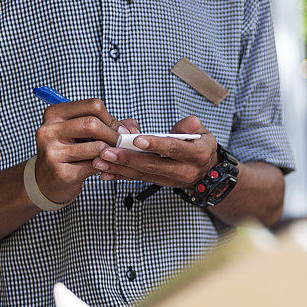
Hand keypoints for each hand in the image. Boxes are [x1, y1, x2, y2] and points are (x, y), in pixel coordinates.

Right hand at [34, 98, 128, 202]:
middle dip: (114, 135)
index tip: (120, 130)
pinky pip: (96, 165)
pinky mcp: (62, 173)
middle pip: (93, 124)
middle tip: (122, 144)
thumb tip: (132, 128)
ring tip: (113, 156)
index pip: (93, 106)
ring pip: (98, 147)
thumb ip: (108, 124)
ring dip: (112, 153)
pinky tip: (105, 167)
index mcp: (54, 114)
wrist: (47, 181)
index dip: (112, 118)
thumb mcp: (82, 133)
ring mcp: (52, 152)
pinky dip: (106, 166)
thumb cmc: (70, 152)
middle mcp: (48, 130)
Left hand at [93, 116, 218, 187]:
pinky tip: (106, 172)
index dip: (155, 144)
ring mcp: (173, 180)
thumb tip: (186, 124)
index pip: (174, 148)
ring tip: (100, 161)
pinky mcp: (162, 183)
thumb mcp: (202, 132)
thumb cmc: (200, 143)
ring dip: (120, 168)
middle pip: (154, 165)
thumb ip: (191, 126)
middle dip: (128, 158)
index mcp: (198, 155)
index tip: (136, 140)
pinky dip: (122, 176)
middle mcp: (186, 171)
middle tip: (107, 152)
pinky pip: (140, 179)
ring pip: (144, 174)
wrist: (206, 167)